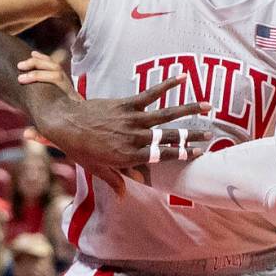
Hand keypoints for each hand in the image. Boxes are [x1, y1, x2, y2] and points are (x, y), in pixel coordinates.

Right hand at [19, 51, 79, 145]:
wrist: (83, 131)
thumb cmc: (68, 134)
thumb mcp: (54, 137)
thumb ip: (41, 136)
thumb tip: (25, 134)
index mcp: (70, 99)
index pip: (57, 78)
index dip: (38, 76)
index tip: (21, 80)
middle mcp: (70, 89)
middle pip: (55, 70)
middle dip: (36, 70)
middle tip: (19, 76)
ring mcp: (67, 86)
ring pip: (55, 66)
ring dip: (38, 62)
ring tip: (20, 64)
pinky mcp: (63, 84)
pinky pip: (54, 67)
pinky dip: (43, 60)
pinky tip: (32, 55)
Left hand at [36, 76, 210, 196]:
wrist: (64, 124)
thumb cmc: (79, 149)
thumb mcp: (97, 169)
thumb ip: (114, 181)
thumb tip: (124, 198)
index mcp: (131, 157)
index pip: (163, 156)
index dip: (183, 154)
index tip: (199, 153)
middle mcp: (136, 139)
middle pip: (170, 137)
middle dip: (193, 135)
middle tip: (211, 134)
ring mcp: (132, 120)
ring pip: (166, 115)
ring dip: (189, 109)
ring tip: (208, 106)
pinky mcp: (126, 104)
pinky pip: (150, 94)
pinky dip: (167, 85)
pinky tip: (182, 77)